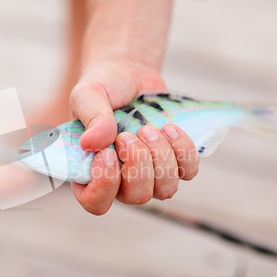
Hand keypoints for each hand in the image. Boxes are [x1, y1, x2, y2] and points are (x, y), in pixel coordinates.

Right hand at [70, 59, 198, 214]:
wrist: (128, 74)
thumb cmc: (102, 88)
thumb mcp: (88, 96)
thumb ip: (91, 119)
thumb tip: (92, 144)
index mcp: (91, 172)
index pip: (96, 203)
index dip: (105, 185)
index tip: (107, 153)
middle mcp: (120, 181)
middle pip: (137, 197)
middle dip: (137, 163)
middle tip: (128, 134)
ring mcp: (150, 174)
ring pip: (165, 190)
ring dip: (160, 157)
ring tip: (149, 128)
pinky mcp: (174, 162)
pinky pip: (188, 171)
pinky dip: (183, 151)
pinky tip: (169, 128)